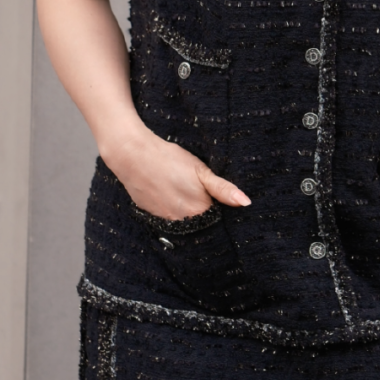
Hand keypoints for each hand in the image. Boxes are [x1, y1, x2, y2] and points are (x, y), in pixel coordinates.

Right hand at [103, 124, 250, 220]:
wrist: (133, 156)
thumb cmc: (169, 160)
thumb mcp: (200, 171)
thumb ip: (223, 189)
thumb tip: (246, 203)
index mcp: (200, 211)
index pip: (220, 220)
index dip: (224, 211)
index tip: (225, 202)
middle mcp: (183, 221)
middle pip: (203, 223)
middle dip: (208, 214)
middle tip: (205, 195)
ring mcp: (166, 220)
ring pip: (187, 222)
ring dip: (191, 214)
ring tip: (188, 194)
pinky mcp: (153, 216)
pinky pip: (171, 220)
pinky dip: (176, 212)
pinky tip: (174, 197)